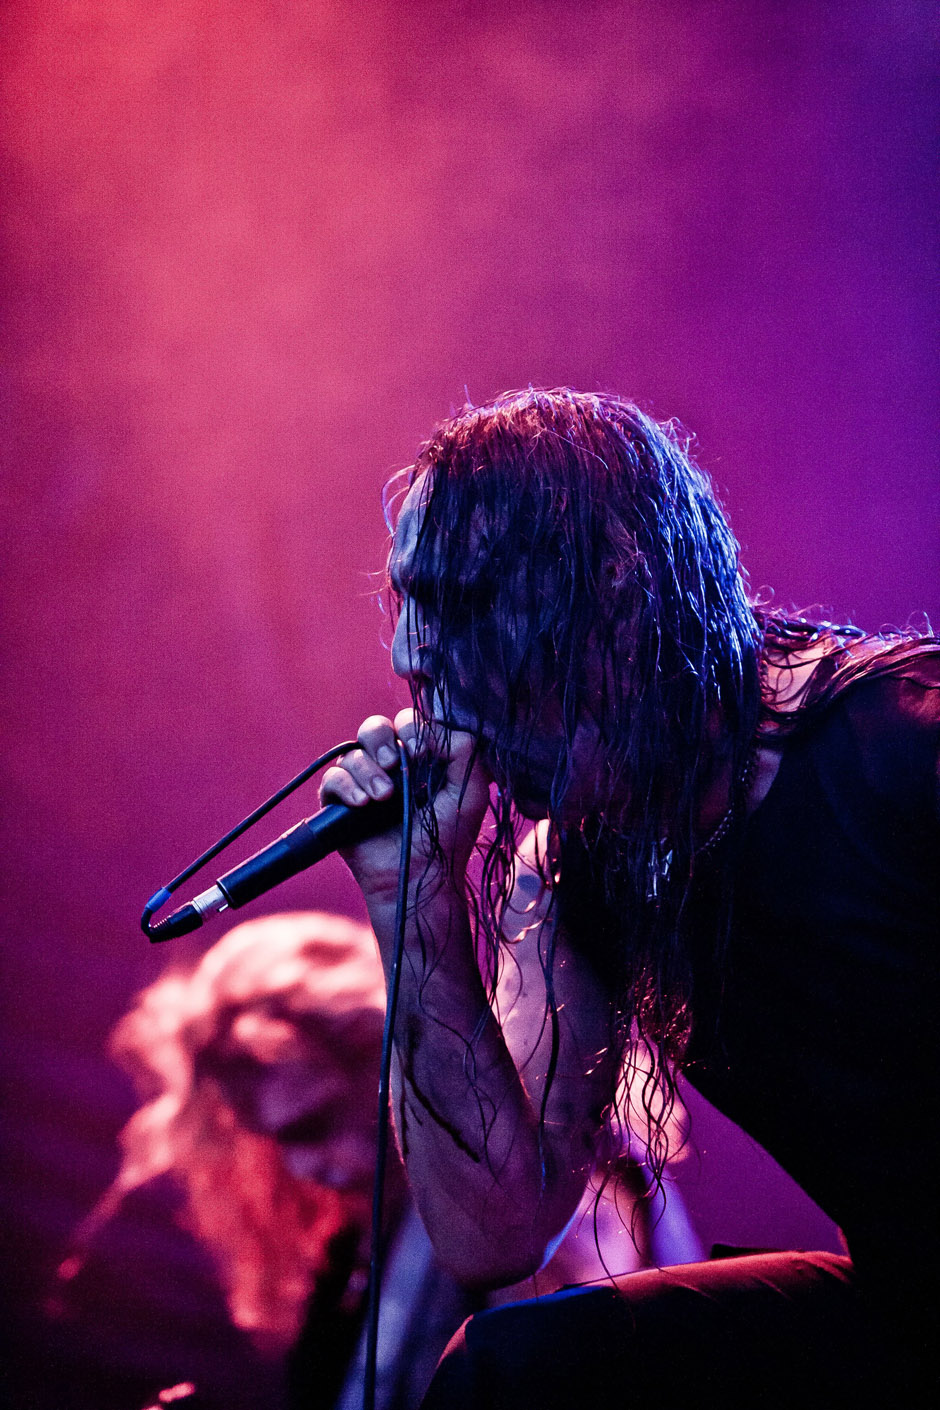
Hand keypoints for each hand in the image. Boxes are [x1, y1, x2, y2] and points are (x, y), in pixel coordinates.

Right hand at [319, 709, 490, 903]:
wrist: (420, 879)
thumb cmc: (448, 838)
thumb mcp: (470, 792)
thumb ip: (465, 751)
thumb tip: (437, 727)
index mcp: (419, 759)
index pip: (407, 723)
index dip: (412, 728)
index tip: (423, 751)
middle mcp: (388, 768)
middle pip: (374, 728)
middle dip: (381, 738)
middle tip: (396, 762)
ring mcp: (362, 785)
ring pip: (352, 753)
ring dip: (368, 769)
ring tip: (383, 797)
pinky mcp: (339, 805)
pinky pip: (332, 778)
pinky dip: (346, 786)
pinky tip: (364, 804)